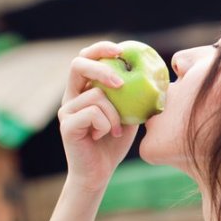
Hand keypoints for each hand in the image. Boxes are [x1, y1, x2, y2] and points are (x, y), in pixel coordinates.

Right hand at [58, 41, 138, 191]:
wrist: (99, 172)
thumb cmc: (114, 142)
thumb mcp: (129, 112)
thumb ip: (132, 93)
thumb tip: (155, 73)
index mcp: (83, 88)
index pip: (86, 57)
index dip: (100, 48)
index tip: (121, 50)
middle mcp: (71, 95)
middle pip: (78, 64)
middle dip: (101, 67)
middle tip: (121, 83)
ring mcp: (65, 109)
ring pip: (96, 95)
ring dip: (114, 114)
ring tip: (115, 130)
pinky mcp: (66, 125)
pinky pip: (93, 114)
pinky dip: (107, 125)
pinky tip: (103, 136)